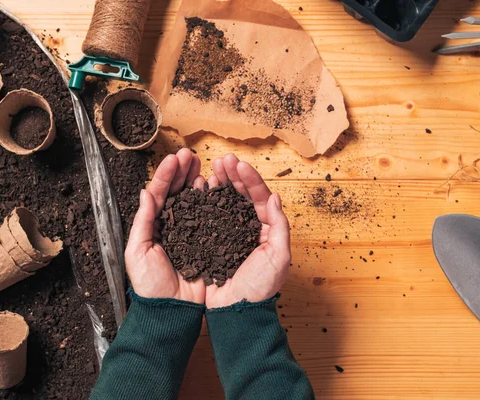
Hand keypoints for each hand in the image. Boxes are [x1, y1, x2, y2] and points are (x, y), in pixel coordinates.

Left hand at [125, 148, 205, 303]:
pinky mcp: (206, 242)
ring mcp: (190, 232)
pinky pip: (209, 217)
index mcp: (153, 225)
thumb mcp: (137, 252)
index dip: (167, 174)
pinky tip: (214, 187)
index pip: (159, 193)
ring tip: (202, 165)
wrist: (170, 310)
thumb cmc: (149, 285)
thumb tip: (145, 192)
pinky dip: (211, 200)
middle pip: (177, 191)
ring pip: (194, 199)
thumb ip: (143, 221)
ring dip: (197, 180)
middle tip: (191, 155)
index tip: (175, 158)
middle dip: (183, 171)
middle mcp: (172, 225)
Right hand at [204, 154, 290, 308]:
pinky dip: (204, 201)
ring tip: (211, 168)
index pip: (260, 198)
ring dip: (219, 183)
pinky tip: (199, 189)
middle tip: (222, 160)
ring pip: (224, 202)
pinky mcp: (211, 242)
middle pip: (241, 195)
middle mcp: (247, 228)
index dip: (250, 179)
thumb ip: (279, 226)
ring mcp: (228, 234)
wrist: (237, 312)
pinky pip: (208, 216)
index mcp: (266, 229)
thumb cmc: (260, 289)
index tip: (238, 165)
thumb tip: (276, 197)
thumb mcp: (279, 257)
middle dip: (232, 175)